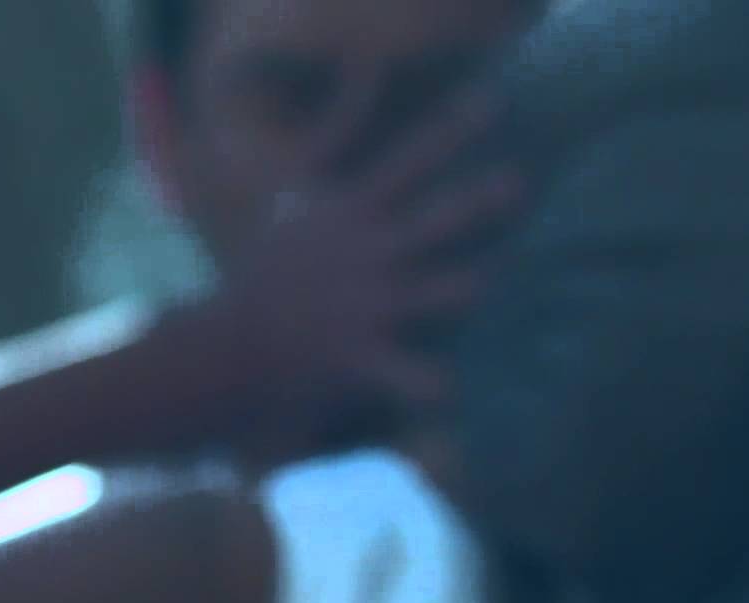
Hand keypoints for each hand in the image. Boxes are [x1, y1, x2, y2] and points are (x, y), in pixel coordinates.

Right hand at [218, 79, 525, 462]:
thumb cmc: (271, 263)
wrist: (231, 340)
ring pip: (433, 291)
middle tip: (517, 183)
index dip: (448, 131)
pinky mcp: (359, 354)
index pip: (405, 162)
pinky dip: (427, 384)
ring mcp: (366, 305)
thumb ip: (337, 128)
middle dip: (475, 202)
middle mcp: (366, 255)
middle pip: (431, 221)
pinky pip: (404, 373)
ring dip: (464, 287)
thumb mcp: (297, 188)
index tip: (490, 103)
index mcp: (351, 214)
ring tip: (488, 281)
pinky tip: (450, 389)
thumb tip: (367, 68)